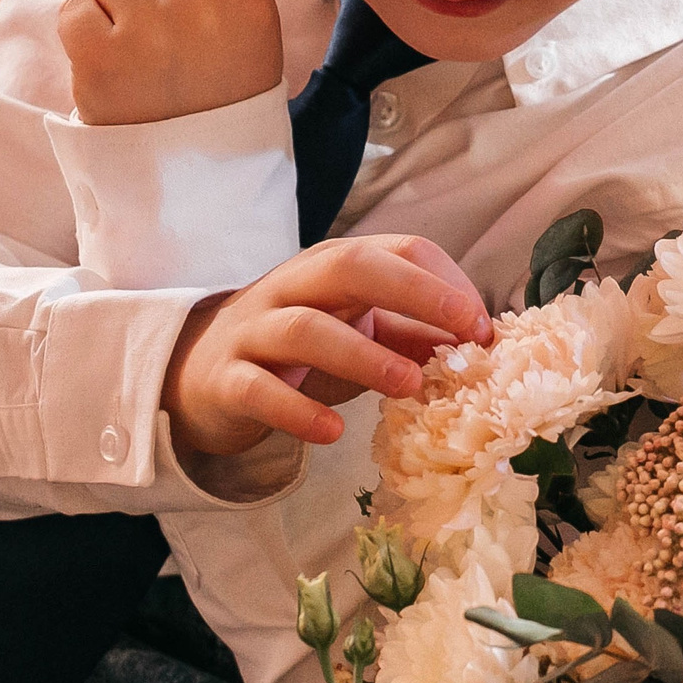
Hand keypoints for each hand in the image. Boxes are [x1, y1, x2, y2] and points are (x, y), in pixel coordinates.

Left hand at [58, 0, 284, 126]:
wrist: (193, 188)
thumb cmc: (221, 102)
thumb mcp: (256, 39)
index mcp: (252, 6)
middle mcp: (206, 15)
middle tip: (150, 1)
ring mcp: (152, 38)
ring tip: (129, 37)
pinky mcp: (101, 63)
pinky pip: (75, 5)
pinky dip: (81, 26)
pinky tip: (104, 56)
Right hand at [163, 236, 492, 455]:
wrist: (198, 375)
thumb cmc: (295, 352)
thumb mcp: (355, 332)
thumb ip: (410, 335)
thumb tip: (477, 345)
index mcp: (332, 267)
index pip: (395, 250)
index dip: (443, 282)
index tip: (483, 325)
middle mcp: (292, 286)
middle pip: (348, 266)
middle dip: (411, 291)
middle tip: (463, 329)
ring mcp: (254, 331)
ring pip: (305, 328)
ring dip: (363, 355)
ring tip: (410, 386)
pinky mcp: (227, 380)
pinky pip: (260, 390)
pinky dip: (297, 410)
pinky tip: (332, 432)